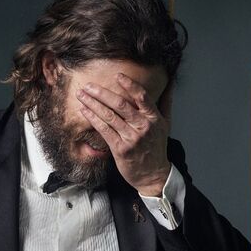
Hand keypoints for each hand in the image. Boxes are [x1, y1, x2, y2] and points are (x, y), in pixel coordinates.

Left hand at [76, 73, 172, 195]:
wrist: (153, 175)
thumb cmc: (157, 148)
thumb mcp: (165, 125)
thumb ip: (165, 104)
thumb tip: (168, 85)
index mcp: (154, 118)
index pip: (141, 96)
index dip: (129, 85)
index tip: (117, 76)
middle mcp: (143, 127)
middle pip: (120, 104)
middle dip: (101, 93)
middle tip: (88, 85)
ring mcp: (131, 138)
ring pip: (109, 116)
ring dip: (93, 104)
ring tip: (81, 95)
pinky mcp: (120, 149)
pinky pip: (104, 130)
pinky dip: (93, 119)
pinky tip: (85, 111)